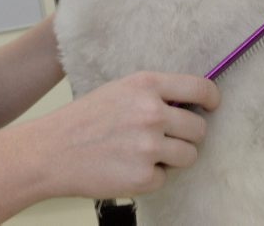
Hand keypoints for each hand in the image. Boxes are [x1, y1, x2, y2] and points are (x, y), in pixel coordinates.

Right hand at [30, 71, 220, 198]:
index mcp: (146, 85)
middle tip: (165, 138)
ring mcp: (149, 146)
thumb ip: (153, 94)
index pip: (200, 87)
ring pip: (189, 155)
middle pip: (199, 128)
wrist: (51, 151)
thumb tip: (189, 104)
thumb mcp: (119, 90)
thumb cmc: (83, 120)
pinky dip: (150, 177)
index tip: (211, 106)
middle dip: (187, 135)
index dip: (212, 99)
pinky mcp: (144, 176)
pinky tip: (126, 167)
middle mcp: (152, 113)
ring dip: (173, 158)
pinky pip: (164, 178)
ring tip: (144, 153)